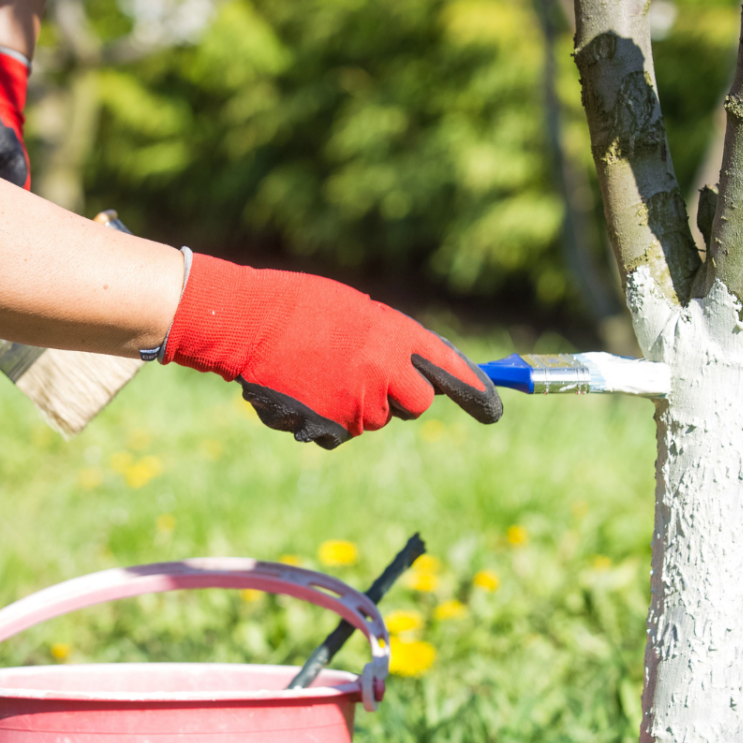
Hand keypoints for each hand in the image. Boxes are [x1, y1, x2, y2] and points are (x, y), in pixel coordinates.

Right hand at [162, 255, 502, 447]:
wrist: (246, 322)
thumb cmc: (300, 308)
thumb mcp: (358, 312)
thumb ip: (392, 342)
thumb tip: (418, 370)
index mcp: (396, 336)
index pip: (449, 369)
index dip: (476, 391)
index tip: (495, 409)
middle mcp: (385, 374)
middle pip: (417, 404)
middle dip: (402, 396)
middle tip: (369, 375)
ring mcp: (358, 405)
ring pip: (375, 420)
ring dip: (358, 405)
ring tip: (320, 372)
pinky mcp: (330, 429)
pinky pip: (341, 435)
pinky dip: (327, 420)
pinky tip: (305, 391)